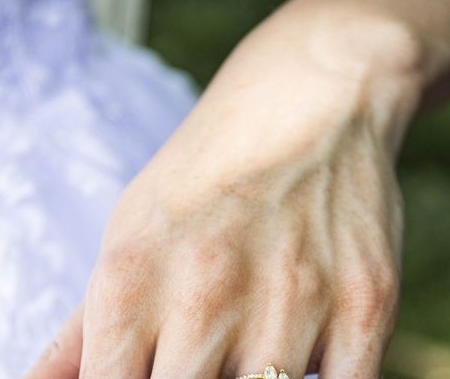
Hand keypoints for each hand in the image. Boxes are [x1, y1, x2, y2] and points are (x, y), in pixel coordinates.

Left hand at [27, 3, 420, 378]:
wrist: (308, 99)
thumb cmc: (211, 172)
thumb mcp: (130, 230)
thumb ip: (83, 329)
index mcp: (132, 280)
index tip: (157, 366)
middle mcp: (207, 295)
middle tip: (206, 353)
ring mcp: (293, 302)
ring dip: (254, 378)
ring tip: (254, 336)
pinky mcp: (366, 305)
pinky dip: (322, 377)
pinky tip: (305, 340)